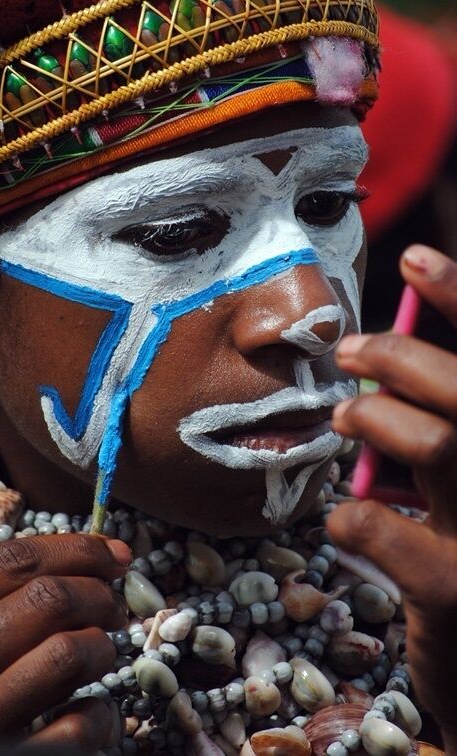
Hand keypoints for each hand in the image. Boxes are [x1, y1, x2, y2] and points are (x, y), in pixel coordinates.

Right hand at [0, 533, 129, 754]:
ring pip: (67, 656)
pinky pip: (73, 734)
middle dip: (97, 593)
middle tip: (111, 604)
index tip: (110, 552)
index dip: (77, 549)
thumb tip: (56, 566)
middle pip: (48, 600)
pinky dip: (100, 716)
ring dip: (102, 646)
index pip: (14, 560)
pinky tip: (93, 709)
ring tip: (102, 649)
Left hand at [328, 245, 456, 745]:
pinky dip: (354, 516)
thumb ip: (445, 425)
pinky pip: (387, 532)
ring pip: (441, 446)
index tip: (412, 258)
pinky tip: (344, 519)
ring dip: (378, 422)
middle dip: (400, 360)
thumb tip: (387, 363)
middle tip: (351, 354)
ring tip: (345, 423)